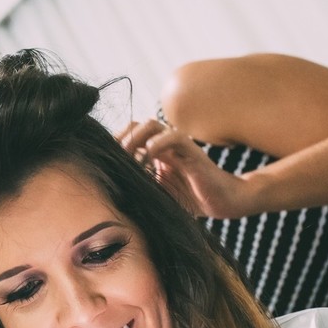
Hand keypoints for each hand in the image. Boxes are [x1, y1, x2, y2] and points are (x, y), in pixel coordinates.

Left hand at [117, 120, 259, 218]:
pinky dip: (157, 143)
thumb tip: (108, 192)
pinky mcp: (192, 152)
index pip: (129, 136)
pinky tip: (148, 159)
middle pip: (135, 125)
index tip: (103, 160)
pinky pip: (174, 137)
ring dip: (134, 137)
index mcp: (154, 154)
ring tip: (128, 156)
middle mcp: (164, 146)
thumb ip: (137, 187)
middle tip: (113, 157)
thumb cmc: (191, 200)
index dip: (114, 143)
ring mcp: (177, 147)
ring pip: (151, 124)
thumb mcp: (156, 194)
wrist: (224, 203)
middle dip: (120, 137)